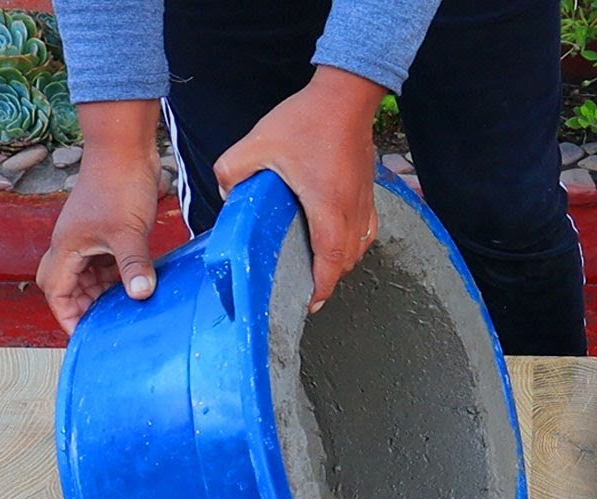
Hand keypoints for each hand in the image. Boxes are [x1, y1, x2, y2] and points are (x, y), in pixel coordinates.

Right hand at [37, 100, 161, 334]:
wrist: (125, 150)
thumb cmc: (119, 186)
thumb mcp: (129, 233)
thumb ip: (133, 266)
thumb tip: (141, 296)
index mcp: (67, 247)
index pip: (57, 292)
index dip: (68, 315)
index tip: (85, 335)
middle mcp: (72, 244)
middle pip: (70, 286)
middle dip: (86, 306)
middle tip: (111, 323)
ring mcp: (90, 236)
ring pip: (89, 274)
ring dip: (105, 290)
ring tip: (128, 307)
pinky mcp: (107, 229)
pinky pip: (106, 261)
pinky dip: (118, 274)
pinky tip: (138, 281)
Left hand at [214, 66, 384, 311]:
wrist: (346, 97)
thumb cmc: (308, 121)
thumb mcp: (257, 144)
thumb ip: (233, 171)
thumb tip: (227, 194)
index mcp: (327, 207)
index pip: (330, 262)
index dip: (321, 288)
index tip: (310, 302)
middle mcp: (352, 210)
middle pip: (347, 261)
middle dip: (329, 279)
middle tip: (306, 287)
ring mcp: (365, 202)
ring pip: (359, 248)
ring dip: (341, 261)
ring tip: (319, 266)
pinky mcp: (368, 192)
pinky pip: (366, 230)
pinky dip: (353, 243)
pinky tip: (337, 238)